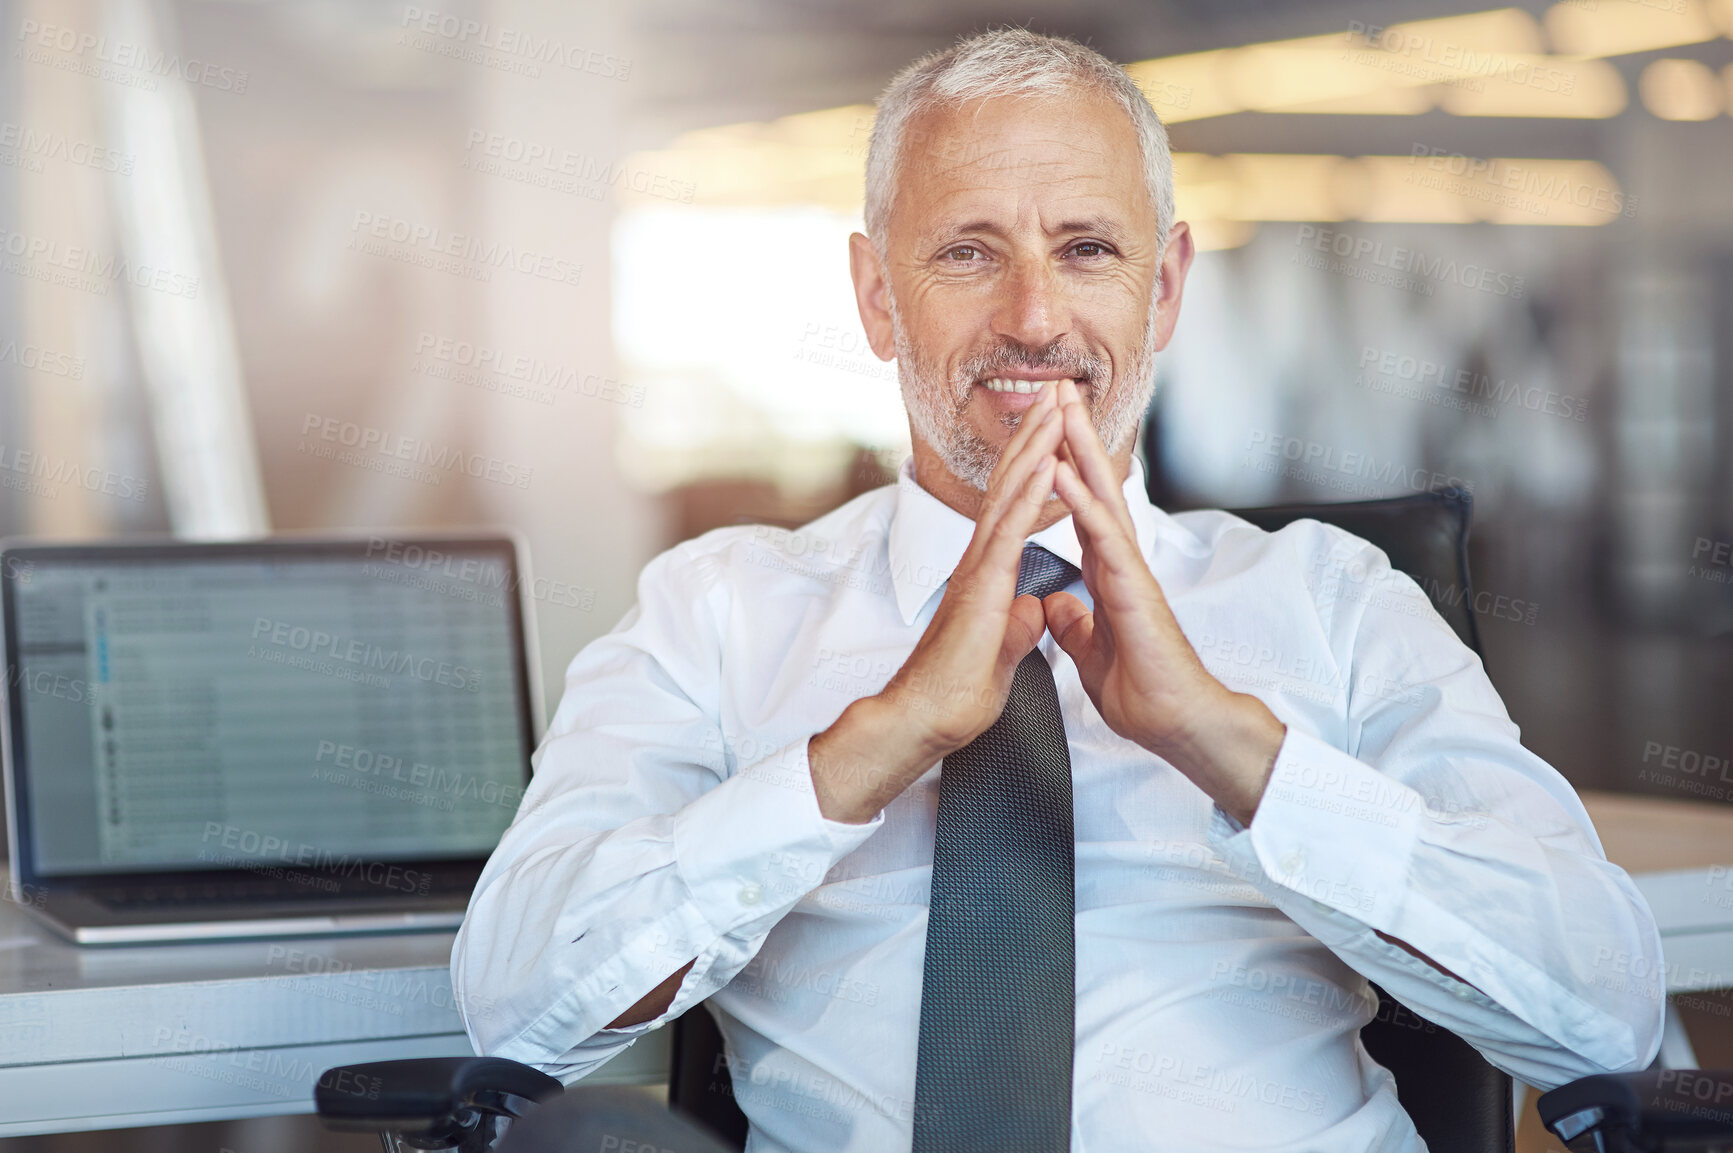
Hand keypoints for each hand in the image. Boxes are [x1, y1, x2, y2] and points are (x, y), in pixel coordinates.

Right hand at [809, 385, 1065, 822]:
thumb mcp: (1001, 651)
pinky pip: (1009, 530)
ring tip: (1056, 406)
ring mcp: (978, 569)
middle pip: (1009, 485)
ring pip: (1008, 494)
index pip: (1012, 507)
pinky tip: (1046, 462)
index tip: (1053, 429)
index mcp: (986, 573)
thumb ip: (1014, 624)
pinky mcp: (981, 586)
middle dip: (1034, 436)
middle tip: (1056, 393)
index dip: (1033, 465)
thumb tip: (1031, 608)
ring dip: (1034, 447)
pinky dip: (1029, 493)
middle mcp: (979, 561)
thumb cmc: (955, 693)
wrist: (926, 720)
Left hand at [1042, 379, 1284, 823]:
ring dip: (1081, 448)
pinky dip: (1082, 498)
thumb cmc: (1143, 692)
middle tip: (1059, 389)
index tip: (1046, 431)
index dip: (1064, 469)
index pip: (1081, 508)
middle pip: (1095, 486)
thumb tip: (1058, 604)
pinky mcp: (1134, 587)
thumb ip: (1076, 624)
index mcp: (1107, 574)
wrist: (1175, 725)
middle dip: (1076, 436)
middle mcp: (1120, 562)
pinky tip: (1063, 467)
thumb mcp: (1091, 652)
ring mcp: (1130, 570)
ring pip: (1102, 496)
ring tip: (1061, 406)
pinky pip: (1103, 534)